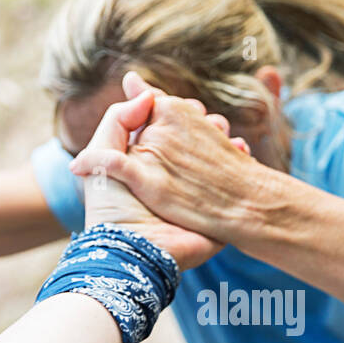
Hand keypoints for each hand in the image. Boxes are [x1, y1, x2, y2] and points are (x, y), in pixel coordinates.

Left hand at [70, 74, 262, 244]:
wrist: (134, 250)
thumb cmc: (112, 205)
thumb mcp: (103, 153)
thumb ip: (118, 118)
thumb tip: (143, 92)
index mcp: (148, 161)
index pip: (171, 126)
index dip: (181, 111)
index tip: (189, 106)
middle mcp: (173, 176)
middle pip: (199, 138)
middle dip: (208, 124)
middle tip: (210, 121)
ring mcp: (195, 194)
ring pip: (219, 156)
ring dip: (226, 139)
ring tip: (227, 135)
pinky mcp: (213, 211)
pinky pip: (235, 184)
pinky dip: (241, 161)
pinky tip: (241, 150)